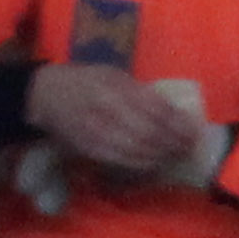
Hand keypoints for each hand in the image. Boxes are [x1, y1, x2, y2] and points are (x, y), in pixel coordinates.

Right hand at [27, 61, 199, 177]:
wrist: (44, 95)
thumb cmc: (84, 81)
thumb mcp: (112, 75)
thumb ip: (141, 92)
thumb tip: (176, 114)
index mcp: (113, 87)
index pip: (155, 109)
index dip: (179, 124)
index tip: (194, 131)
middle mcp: (106, 110)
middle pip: (151, 133)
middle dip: (175, 143)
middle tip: (189, 147)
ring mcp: (97, 132)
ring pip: (140, 150)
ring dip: (163, 155)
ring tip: (177, 154)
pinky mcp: (91, 148)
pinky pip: (125, 160)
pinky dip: (145, 163)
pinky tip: (156, 161)